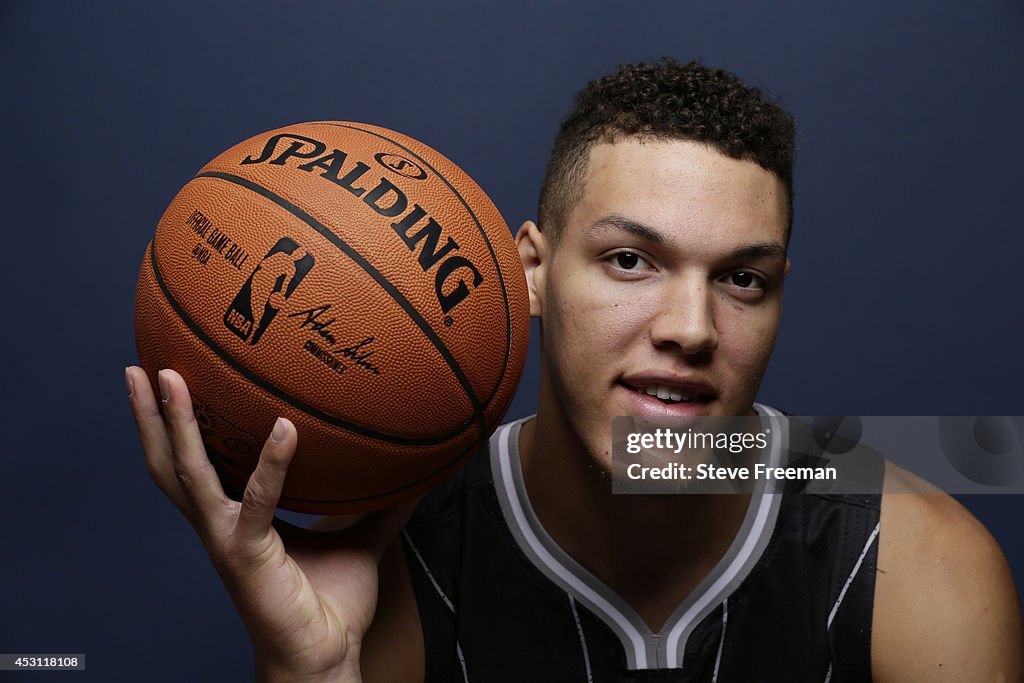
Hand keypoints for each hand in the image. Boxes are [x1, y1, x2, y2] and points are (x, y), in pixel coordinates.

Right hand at [126, 366, 411, 681]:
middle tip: (141, 366)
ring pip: (187, 474)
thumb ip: (380, 504)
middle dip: (150, 417)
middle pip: (169, 464)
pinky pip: (257, 502)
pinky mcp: (247, 556)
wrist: (325, 656)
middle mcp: (219, 525)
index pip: (196, 465)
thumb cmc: (330, 605)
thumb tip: (415, 470)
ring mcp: (227, 539)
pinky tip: (285, 429)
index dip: (177, 429)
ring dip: (174, 425)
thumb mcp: (360, 540)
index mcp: (235, 519)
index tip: (173, 381)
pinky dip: (269, 466)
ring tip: (169, 377)